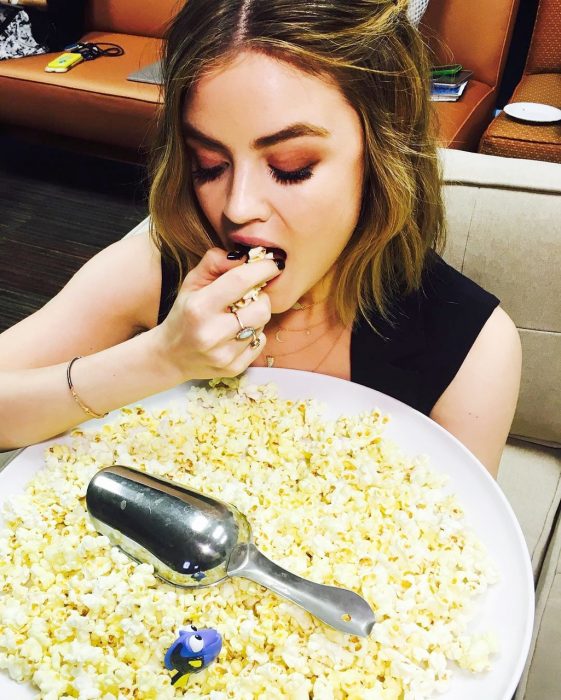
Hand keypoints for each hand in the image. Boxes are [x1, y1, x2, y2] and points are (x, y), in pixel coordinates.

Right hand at [153, 248, 280, 379]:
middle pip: (261, 308)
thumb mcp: (191, 283)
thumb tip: (244, 256)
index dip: (263, 269)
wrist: (170, 355)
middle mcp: (211, 333)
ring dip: (256, 316)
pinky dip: (253, 335)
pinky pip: (260, 343)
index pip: (240, 281)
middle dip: (261, 297)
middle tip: (250, 296)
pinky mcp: (233, 368)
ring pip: (262, 325)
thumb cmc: (184, 313)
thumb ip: (215, 263)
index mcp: (199, 307)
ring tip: (239, 316)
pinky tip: (237, 334)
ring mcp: (223, 354)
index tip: (273, 264)